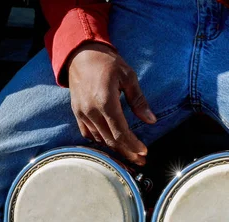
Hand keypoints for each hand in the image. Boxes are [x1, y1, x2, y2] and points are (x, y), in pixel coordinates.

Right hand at [68, 43, 155, 165]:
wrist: (81, 54)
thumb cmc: (107, 63)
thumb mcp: (128, 77)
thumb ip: (139, 101)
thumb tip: (151, 120)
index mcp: (105, 101)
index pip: (120, 132)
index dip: (133, 145)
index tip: (144, 153)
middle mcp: (91, 110)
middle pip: (111, 140)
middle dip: (127, 152)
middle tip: (141, 161)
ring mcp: (82, 113)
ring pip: (100, 139)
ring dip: (116, 149)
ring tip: (130, 155)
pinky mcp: (77, 113)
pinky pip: (88, 133)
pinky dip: (101, 141)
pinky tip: (112, 143)